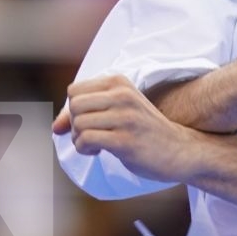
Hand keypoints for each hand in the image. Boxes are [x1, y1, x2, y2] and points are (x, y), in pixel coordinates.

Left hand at [52, 74, 199, 183]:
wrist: (181, 150)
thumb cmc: (147, 131)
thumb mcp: (120, 112)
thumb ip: (88, 113)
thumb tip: (55, 126)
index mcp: (120, 83)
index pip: (75, 91)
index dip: (75, 111)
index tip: (90, 123)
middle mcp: (122, 96)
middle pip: (74, 106)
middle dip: (76, 125)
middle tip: (91, 137)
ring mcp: (124, 118)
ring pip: (78, 124)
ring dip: (80, 140)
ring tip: (96, 146)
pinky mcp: (125, 140)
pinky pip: (86, 140)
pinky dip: (85, 149)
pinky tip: (99, 152)